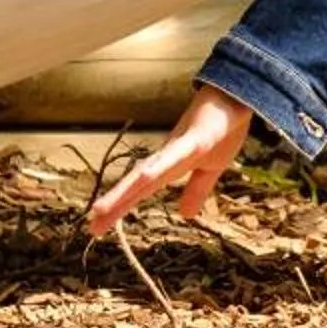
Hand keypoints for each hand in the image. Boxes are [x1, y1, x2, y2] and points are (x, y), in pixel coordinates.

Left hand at [87, 85, 252, 237]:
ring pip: (146, 174)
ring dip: (124, 191)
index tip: (97, 228)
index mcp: (169, 166)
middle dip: (113, 206)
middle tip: (91, 228)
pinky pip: (173, 157)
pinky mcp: (194, 141)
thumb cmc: (222, 129)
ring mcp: (178, 148)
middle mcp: (166, 158)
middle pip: (135, 186)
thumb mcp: (211, 169)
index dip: (119, 209)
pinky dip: (157, 169)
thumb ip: (196, 190)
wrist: (235, 99)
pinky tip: (142, 179)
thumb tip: (185, 215)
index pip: (139, 192)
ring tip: (101, 209)